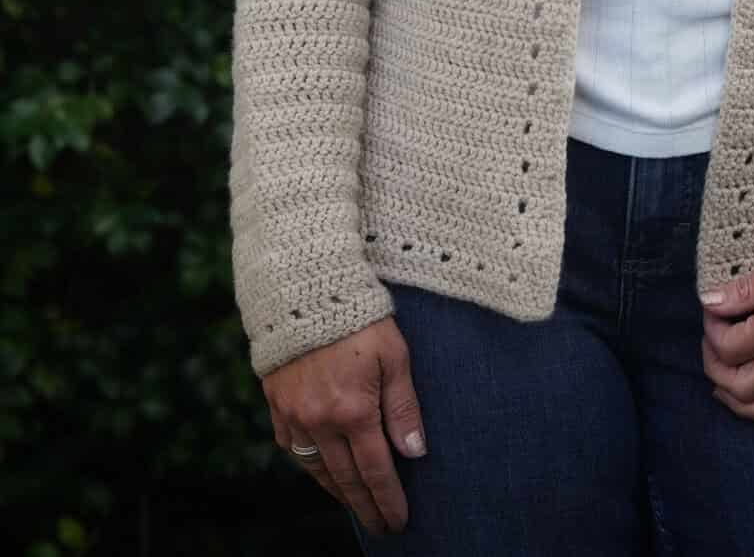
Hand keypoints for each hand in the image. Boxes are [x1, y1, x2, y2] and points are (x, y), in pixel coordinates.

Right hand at [261, 317, 427, 537]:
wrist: (305, 288)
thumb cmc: (360, 315)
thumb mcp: (395, 355)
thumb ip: (403, 407)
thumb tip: (414, 453)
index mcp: (353, 411)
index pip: (376, 470)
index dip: (389, 499)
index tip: (399, 521)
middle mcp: (320, 422)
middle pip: (346, 478)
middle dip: (366, 506)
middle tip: (381, 527)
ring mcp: (294, 415)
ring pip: (317, 469)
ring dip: (337, 492)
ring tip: (355, 506)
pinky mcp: (276, 403)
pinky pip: (292, 448)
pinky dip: (310, 466)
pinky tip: (322, 472)